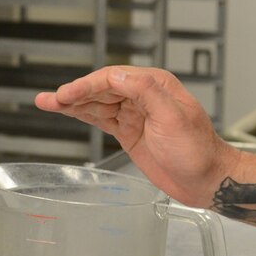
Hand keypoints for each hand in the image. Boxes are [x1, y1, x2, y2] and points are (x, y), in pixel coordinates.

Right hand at [34, 67, 230, 206]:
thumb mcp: (174, 117)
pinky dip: (83, 115)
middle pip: (100, 89)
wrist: (207, 180)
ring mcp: (135, 114)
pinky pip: (102, 119)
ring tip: (48, 103)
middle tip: (50, 100)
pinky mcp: (130, 132)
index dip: (87, 85)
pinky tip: (67, 113)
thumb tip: (118, 75)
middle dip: (74, 93)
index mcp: (156, 85)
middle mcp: (143, 96)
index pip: (113, 78)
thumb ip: (146, 92)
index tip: (67, 94)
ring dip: (73, 103)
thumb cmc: (198, 150)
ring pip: (97, 103)